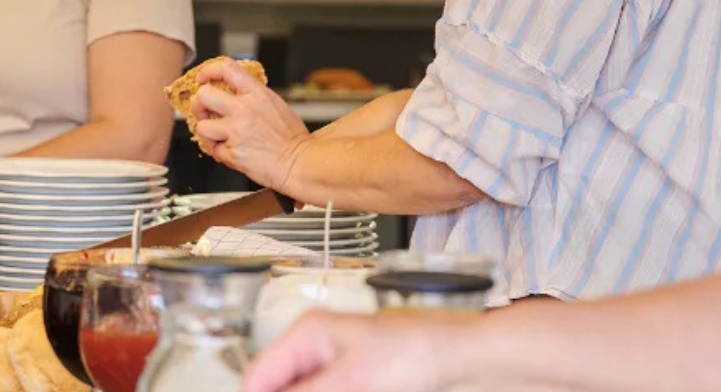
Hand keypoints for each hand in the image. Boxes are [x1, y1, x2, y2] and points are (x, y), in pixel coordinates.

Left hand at [191, 58, 310, 192]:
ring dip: (207, 133)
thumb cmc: (291, 137)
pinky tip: (233, 151)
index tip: (204, 78)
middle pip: (203, 95)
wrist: (299, 163)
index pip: (226, 69)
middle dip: (198, 104)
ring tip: (218, 136)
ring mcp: (236, 132)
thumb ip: (252, 95)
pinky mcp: (232, 153)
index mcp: (256, 93)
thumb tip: (233, 90)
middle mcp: (243, 110)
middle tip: (204, 111)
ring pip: (201, 126)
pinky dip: (220, 152)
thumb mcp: (275, 104)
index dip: (209, 71)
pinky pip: (214, 150)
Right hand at [243, 311, 473, 391]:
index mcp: (307, 334)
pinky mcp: (352, 384)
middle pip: (279, 387)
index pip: (258, 377)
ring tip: (351, 391)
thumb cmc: (417, 351)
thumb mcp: (350, 382)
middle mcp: (316, 348)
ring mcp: (334, 368)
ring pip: (302, 391)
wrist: (462, 360)